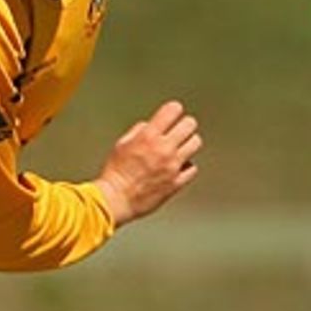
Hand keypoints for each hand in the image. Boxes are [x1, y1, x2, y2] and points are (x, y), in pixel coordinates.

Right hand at [96, 100, 202, 226]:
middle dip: (184, 126)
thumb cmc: (115, 174)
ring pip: (195, 143)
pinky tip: (177, 167)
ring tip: (179, 149)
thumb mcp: (121, 144)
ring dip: (188, 144)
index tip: (171, 115)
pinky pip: (192, 168)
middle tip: (178, 132)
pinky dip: (186, 166)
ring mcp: (172, 166)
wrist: (115, 200)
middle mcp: (163, 148)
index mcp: (148, 136)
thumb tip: (149, 127)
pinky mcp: (176, 182)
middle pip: (190, 124)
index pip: (173, 110)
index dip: (173, 111)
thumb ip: (138, 131)